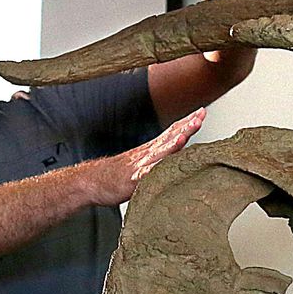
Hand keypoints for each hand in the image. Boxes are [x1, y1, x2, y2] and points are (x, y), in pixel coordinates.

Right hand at [88, 109, 205, 205]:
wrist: (90, 181)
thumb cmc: (116, 175)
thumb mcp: (141, 166)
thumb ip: (158, 162)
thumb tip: (176, 161)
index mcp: (150, 150)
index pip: (171, 133)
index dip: (186, 123)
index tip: (202, 112)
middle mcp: (146, 154)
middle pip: (169, 137)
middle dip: (186, 126)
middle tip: (201, 115)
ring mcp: (140, 164)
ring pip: (160, 151)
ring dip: (174, 141)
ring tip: (187, 133)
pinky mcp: (133, 179)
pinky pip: (147, 172)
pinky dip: (156, 166)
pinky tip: (164, 163)